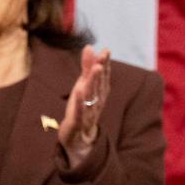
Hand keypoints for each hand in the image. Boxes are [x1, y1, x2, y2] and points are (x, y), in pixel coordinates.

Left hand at [59, 46, 110, 168]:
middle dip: (102, 69)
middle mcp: (97, 102)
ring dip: (94, 82)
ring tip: (96, 68)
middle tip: (103, 55)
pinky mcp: (78, 122)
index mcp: (99, 94)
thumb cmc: (82, 108)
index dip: (105, 64)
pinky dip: (80, 102)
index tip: (106, 50)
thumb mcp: (83, 86)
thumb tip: (89, 46)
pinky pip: (80, 111)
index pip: (103, 77)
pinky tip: (79, 91)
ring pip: (92, 96)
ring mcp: (88, 112)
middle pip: (99, 84)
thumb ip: (87, 68)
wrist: (79, 138)